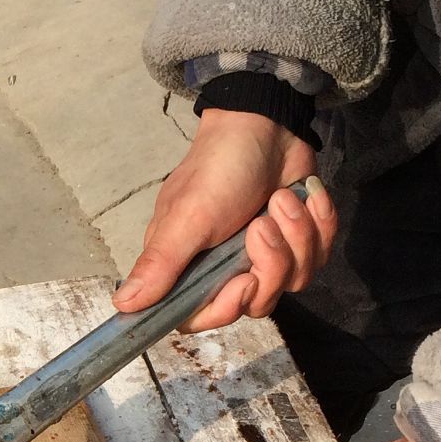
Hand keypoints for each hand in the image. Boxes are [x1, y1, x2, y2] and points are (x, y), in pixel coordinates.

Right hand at [115, 108, 335, 329]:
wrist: (267, 124)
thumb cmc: (218, 168)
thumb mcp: (186, 218)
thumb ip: (159, 265)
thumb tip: (122, 306)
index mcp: (189, 267)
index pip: (204, 317)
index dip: (227, 308)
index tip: (243, 281)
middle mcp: (225, 268)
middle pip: (257, 301)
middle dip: (271, 263)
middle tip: (262, 223)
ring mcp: (265, 256)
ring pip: (293, 280)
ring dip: (297, 236)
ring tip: (282, 199)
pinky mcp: (297, 241)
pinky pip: (319, 256)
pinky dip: (319, 223)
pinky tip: (305, 196)